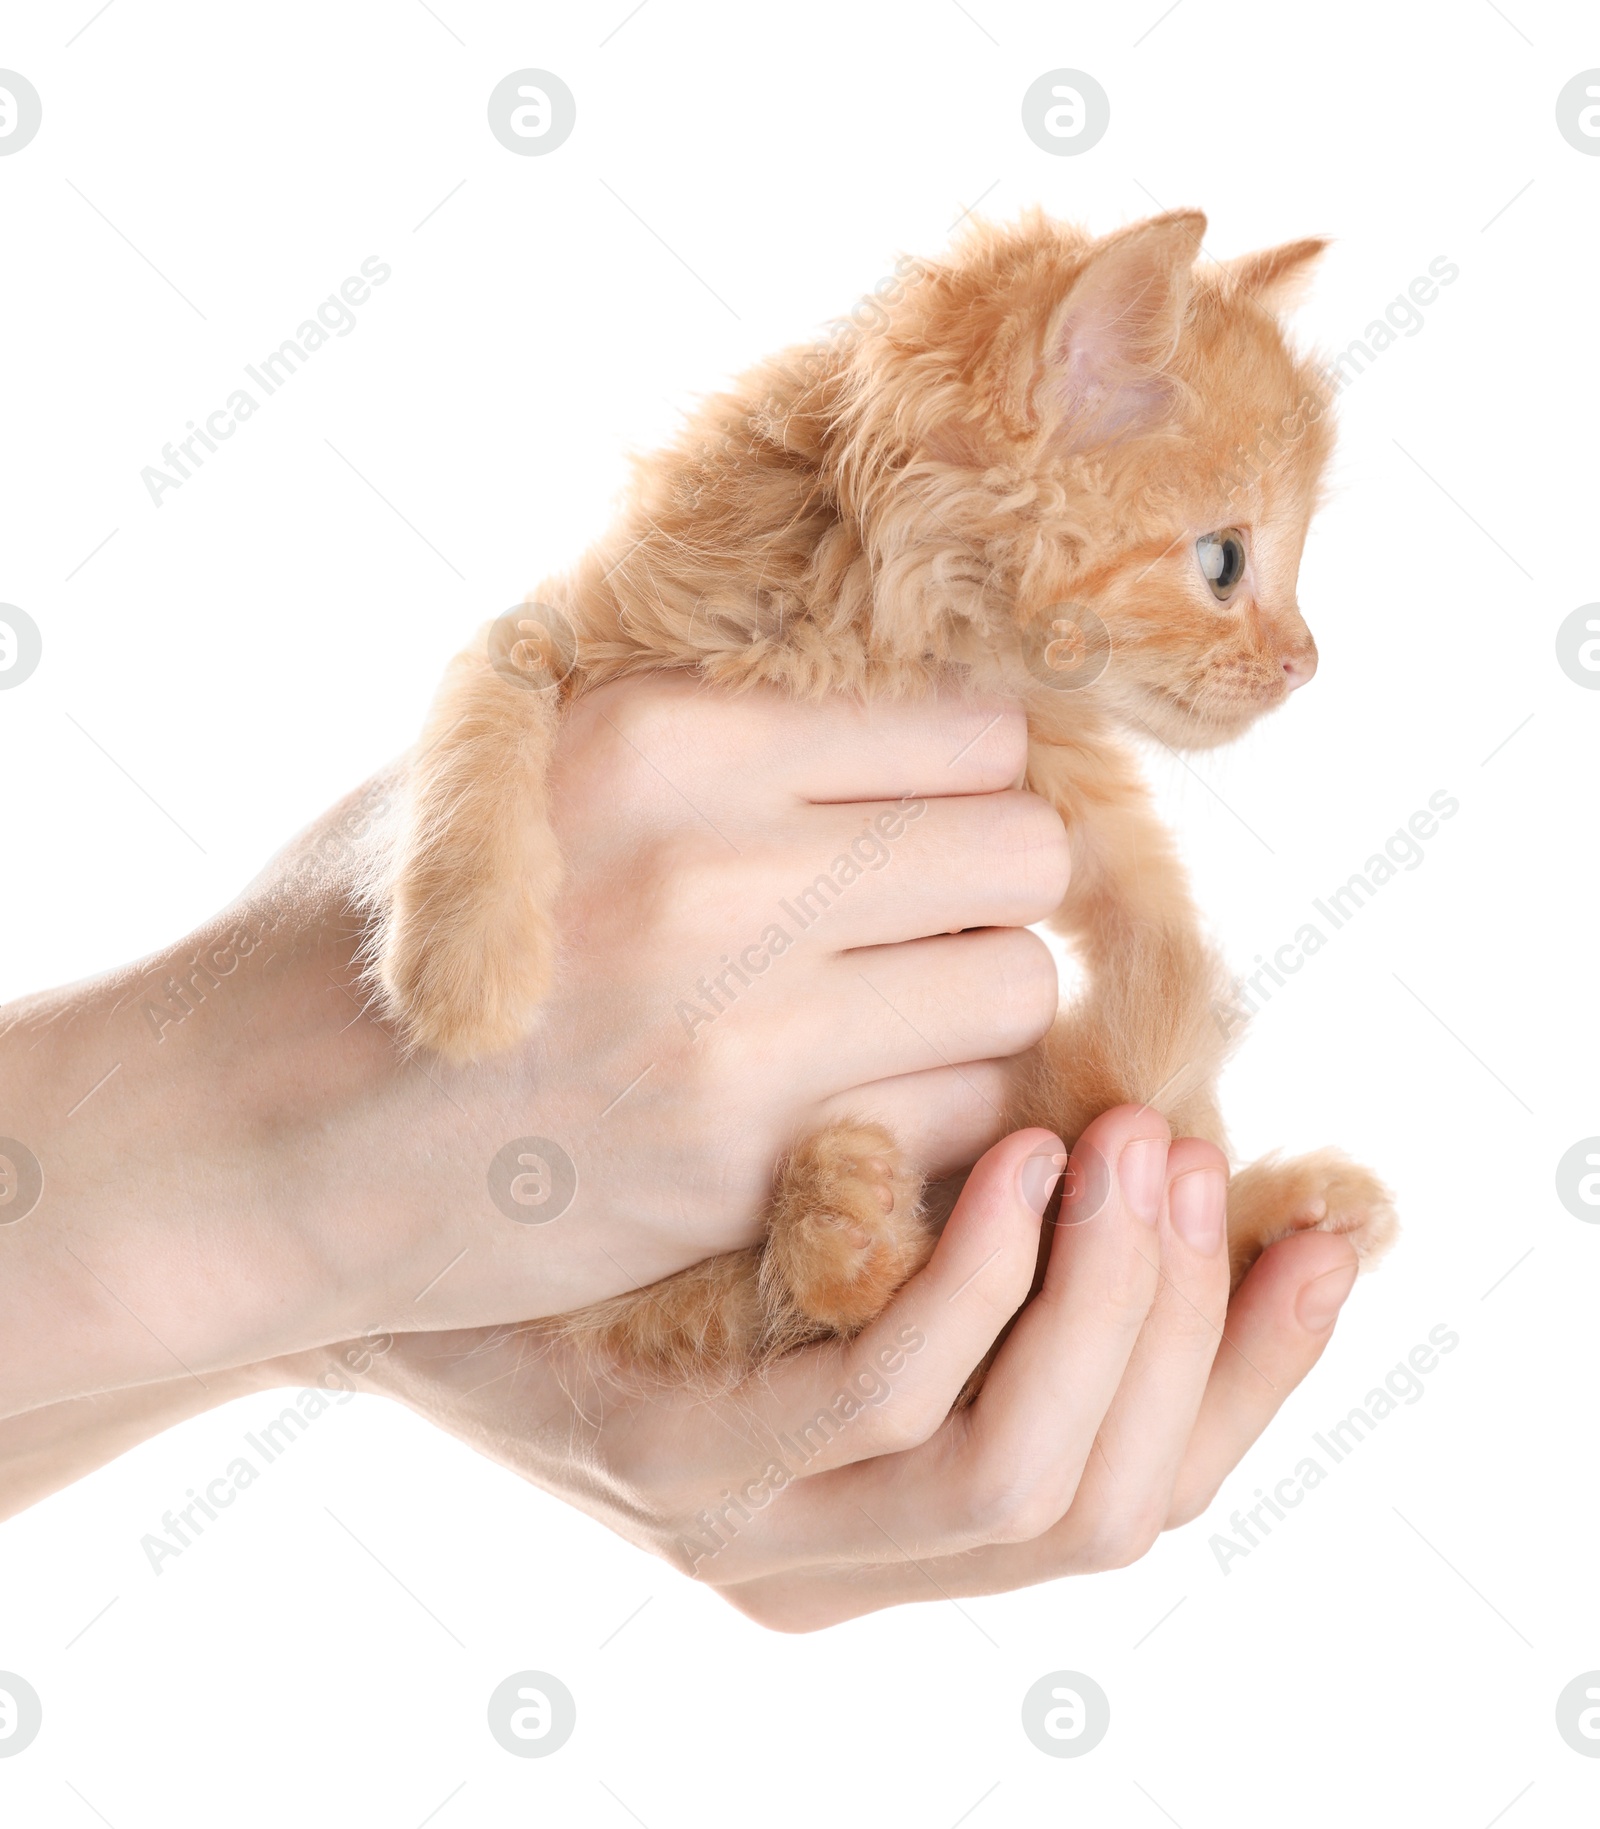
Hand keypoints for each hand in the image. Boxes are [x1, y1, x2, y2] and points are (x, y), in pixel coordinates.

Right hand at [0, 677, 1067, 1414]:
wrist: (241, 1141)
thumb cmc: (363, 934)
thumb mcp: (494, 760)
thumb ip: (677, 705)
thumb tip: (870, 664)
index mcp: (660, 734)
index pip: (973, 725)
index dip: (970, 775)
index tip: (931, 818)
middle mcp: (713, 869)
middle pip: (1026, 851)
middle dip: (994, 887)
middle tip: (927, 920)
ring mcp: (733, 1029)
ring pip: (1017, 989)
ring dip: (976, 1008)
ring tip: (893, 1016)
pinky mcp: (735, 1167)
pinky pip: (956, 1119)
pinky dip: (930, 1116)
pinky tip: (849, 1105)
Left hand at [308, 1106, 1360, 1629]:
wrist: (360, 1214)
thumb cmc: (596, 1186)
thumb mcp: (806, 1213)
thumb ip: (958, 1195)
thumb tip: (1142, 1097)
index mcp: (902, 1515)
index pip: (1158, 1483)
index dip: (1268, 1363)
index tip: (1329, 1220)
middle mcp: (850, 1558)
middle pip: (1125, 1495)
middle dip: (1199, 1318)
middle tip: (1198, 1142)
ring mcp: (761, 1533)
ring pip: (1033, 1473)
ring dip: (1118, 1297)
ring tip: (1125, 1135)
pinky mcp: (675, 1471)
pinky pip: (887, 1410)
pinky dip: (984, 1291)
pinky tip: (1005, 1156)